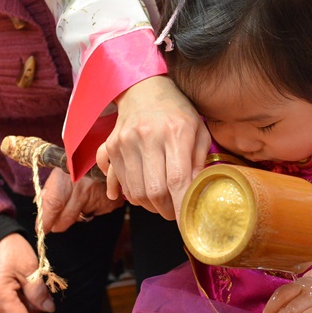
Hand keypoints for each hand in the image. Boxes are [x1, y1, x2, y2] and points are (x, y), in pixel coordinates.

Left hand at [34, 165, 123, 232]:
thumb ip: (49, 194)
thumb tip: (42, 218)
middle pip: (65, 219)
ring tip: (80, 197)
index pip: (53, 206)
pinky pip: (96, 213)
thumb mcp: (58, 172)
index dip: (45, 221)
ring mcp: (98, 196)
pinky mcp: (110, 203)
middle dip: (58, 223)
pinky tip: (93, 195)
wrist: (103, 154)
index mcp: (66, 178)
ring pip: (81, 218)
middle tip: (55, 222)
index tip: (42, 229)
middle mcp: (82, 189)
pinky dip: (93, 208)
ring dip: (77, 213)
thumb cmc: (76, 164)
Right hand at [97, 75, 210, 219]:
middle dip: (165, 210)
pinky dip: (129, 194)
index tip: (186, 223)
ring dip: (148, 205)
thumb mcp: (199, 131)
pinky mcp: (111, 146)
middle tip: (173, 211)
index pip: (177, 180)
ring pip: (134, 191)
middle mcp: (147, 136)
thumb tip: (197, 195)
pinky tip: (139, 193)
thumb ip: (200, 162)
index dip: (180, 207)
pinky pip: (117, 182)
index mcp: (175, 132)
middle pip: (153, 191)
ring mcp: (125, 142)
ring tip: (159, 201)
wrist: (144, 88)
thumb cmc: (177, 111)